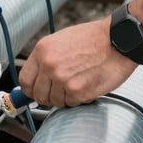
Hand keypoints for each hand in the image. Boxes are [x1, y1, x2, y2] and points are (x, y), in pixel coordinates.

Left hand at [18, 17, 136, 106]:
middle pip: (39, 95)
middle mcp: (49, 65)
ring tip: (78, 81)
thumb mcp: (61, 40)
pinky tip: (87, 84)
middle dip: (49, 95)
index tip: (36, 91)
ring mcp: (63, 80)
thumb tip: (37, 77)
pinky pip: (71, 104)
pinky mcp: (78, 92)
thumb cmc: (94, 38)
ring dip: (65, 96)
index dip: (31, 88)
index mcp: (43, 50)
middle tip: (61, 89)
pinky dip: (78, 98)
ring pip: (55, 102)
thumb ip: (46, 58)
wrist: (118, 40)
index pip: (25, 80)